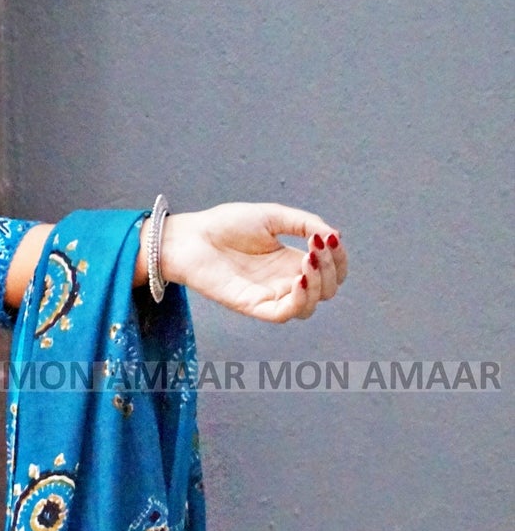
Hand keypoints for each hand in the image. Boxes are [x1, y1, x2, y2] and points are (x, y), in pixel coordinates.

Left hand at [158, 203, 346, 320]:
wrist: (191, 236)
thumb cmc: (225, 225)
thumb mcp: (273, 216)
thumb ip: (305, 224)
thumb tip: (335, 236)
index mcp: (290, 261)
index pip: (330, 272)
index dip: (340, 260)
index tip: (333, 239)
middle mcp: (283, 282)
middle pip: (326, 290)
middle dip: (331, 268)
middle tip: (318, 246)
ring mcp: (268, 295)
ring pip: (310, 307)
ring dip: (319, 284)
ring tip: (308, 260)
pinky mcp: (252, 305)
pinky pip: (284, 314)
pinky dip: (299, 299)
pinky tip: (299, 277)